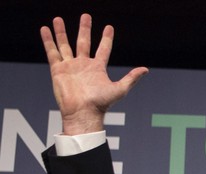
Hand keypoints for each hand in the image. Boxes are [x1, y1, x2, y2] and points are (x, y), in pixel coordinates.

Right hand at [40, 13, 147, 134]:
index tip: (109, 27)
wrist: (83, 112)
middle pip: (84, 42)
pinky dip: (48, 41)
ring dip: (62, 32)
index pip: (103, 49)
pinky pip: (52, 52)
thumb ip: (132, 78)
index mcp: (98, 68)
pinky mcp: (58, 70)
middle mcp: (84, 65)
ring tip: (58, 18)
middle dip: (85, 29)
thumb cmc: (102, 104)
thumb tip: (145, 69)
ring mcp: (70, 67)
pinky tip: (45, 29)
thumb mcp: (120, 89)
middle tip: (86, 15)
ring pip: (65, 45)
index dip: (106, 38)